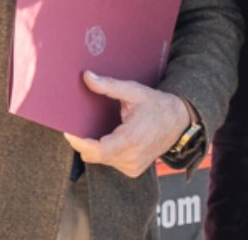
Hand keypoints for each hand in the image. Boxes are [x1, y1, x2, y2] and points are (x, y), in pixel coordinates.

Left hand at [62, 72, 191, 177]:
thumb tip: (87, 77)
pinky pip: (110, 162)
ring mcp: (133, 167)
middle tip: (77, 125)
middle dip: (83, 142)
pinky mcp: (133, 171)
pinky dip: (106, 152)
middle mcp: (132, 157)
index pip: (98, 150)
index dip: (80, 143)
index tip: (68, 131)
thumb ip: (109, 85)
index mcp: (132, 139)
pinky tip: (111, 137)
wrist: (179, 122)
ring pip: (100, 160)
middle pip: (95, 155)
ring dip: (95, 147)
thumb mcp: (133, 91)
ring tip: (99, 129)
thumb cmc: (156, 105)